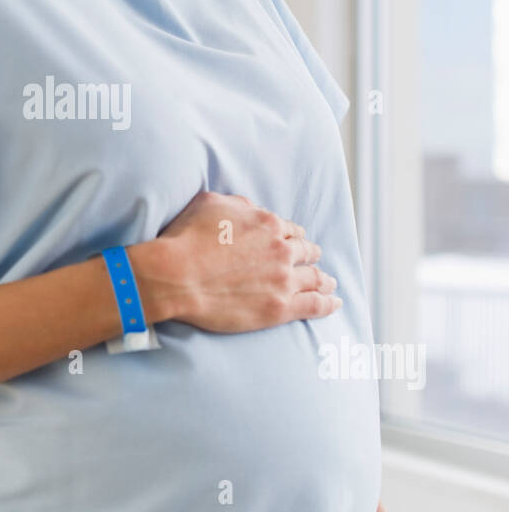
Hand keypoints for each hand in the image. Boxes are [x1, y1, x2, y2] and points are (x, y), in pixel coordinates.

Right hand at [143, 190, 341, 333]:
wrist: (176, 276)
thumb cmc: (186, 238)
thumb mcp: (211, 203)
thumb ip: (240, 205)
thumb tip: (254, 211)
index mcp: (268, 224)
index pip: (290, 230)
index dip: (293, 236)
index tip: (294, 242)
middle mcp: (281, 249)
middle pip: (306, 252)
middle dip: (310, 255)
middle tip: (313, 261)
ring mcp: (283, 279)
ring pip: (315, 278)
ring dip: (324, 280)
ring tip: (329, 284)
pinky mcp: (280, 308)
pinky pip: (314, 305)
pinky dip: (328, 304)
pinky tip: (334, 304)